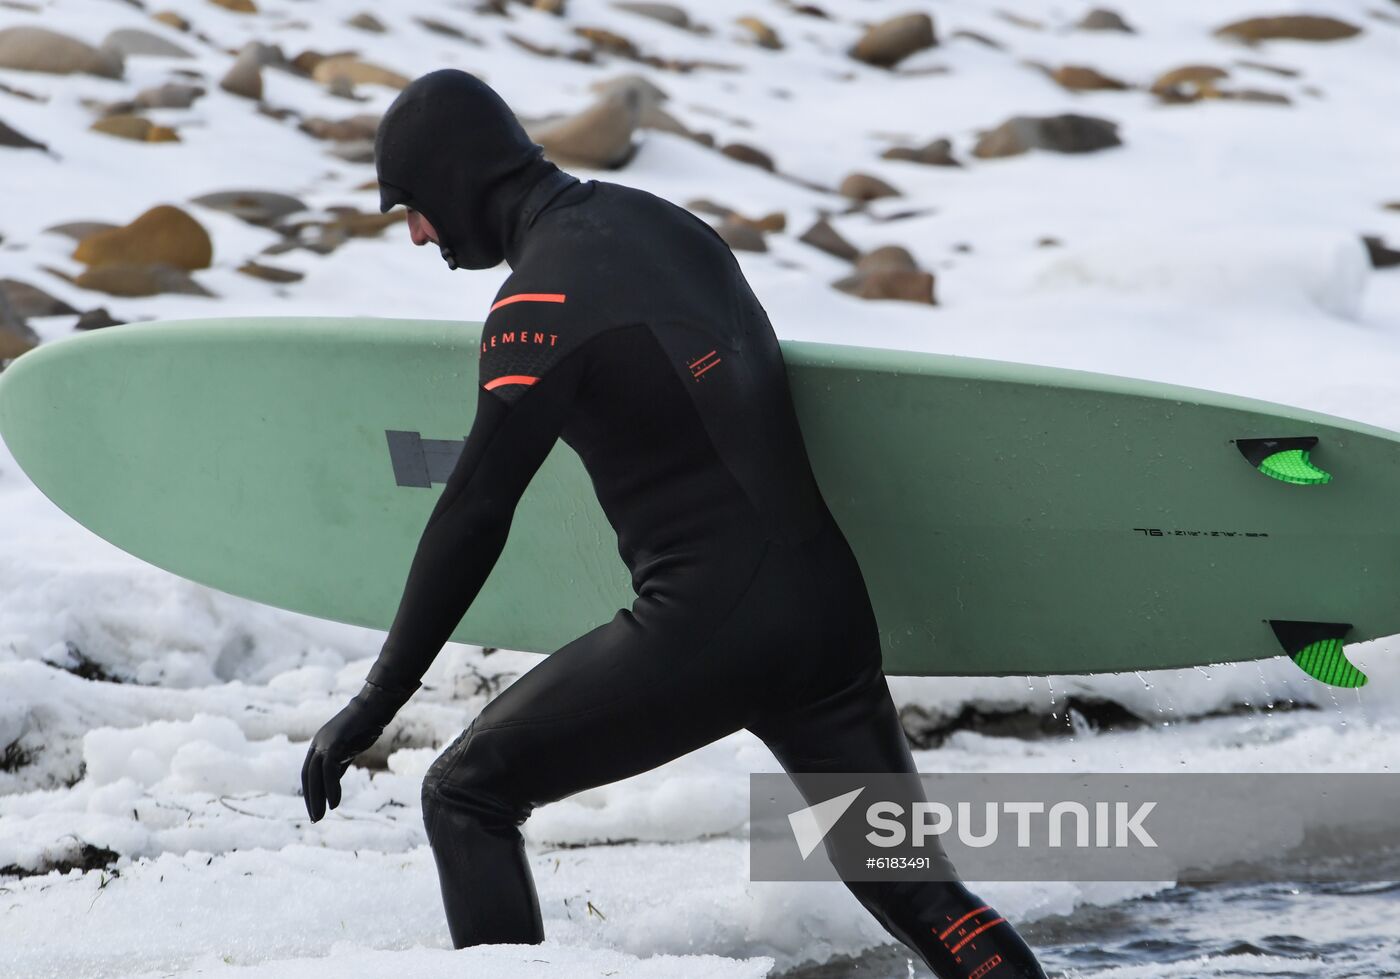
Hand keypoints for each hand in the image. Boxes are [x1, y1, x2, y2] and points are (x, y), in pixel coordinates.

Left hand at [300, 682, 400, 821]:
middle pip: (308, 777)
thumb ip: (339, 764)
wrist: (375, 707)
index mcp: (318, 745)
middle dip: (311, 799)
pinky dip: (331, 790)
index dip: (310, 792)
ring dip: (318, 799)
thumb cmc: (365, 726)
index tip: (315, 808)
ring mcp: (325, 744)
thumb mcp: (348, 748)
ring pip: (315, 777)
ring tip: (322, 815)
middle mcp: (317, 744)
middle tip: (315, 818)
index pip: (309, 773)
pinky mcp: (335, 745)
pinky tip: (335, 804)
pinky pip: (329, 773)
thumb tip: (332, 783)